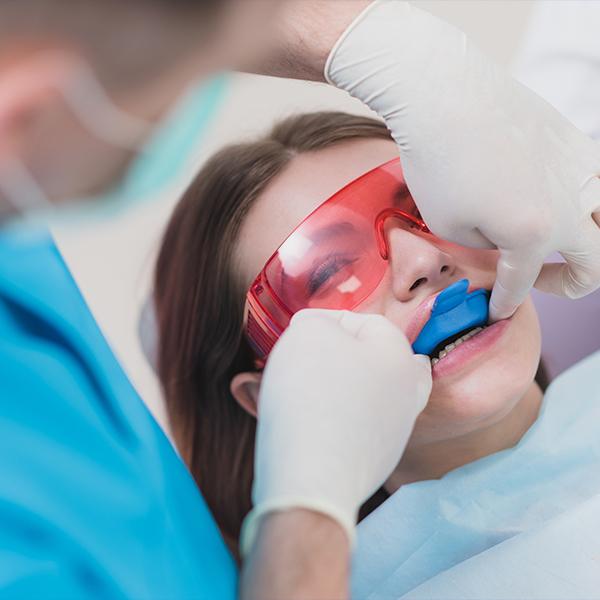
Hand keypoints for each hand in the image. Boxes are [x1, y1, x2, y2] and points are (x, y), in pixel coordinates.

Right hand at [241, 309, 431, 553]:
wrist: (312, 477)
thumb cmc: (312, 395)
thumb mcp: (308, 333)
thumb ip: (316, 322)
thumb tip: (317, 331)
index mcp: (400, 355)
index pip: (366, 322)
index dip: (326, 321)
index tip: (296, 332)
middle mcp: (407, 392)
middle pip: (371, 360)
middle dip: (336, 356)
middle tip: (304, 360)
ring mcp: (395, 431)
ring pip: (363, 395)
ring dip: (333, 387)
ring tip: (296, 390)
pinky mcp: (376, 461)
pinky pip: (353, 427)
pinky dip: (333, 419)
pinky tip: (306, 422)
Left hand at [325, 1, 599, 319]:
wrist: (446, 96)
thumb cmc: (438, 162)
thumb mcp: (450, 226)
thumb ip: (487, 248)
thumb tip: (503, 246)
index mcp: (534, 234)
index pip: (522, 284)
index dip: (505, 303)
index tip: (495, 311)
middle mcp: (571, 206)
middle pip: (595, 266)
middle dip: (567, 285)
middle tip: (537, 280)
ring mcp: (581, 171)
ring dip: (589, 243)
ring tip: (558, 242)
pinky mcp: (578, 143)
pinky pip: (598, 182)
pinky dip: (585, 201)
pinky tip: (556, 197)